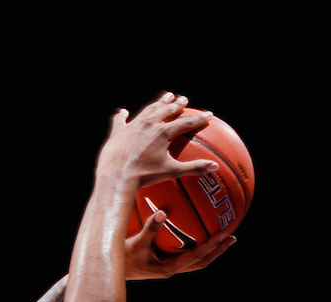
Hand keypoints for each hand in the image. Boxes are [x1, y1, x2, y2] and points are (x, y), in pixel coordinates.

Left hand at [98, 92, 216, 187]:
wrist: (116, 177)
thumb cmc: (144, 176)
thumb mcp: (171, 172)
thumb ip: (193, 168)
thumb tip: (215, 167)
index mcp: (164, 132)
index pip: (187, 122)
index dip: (199, 119)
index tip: (209, 115)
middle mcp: (150, 124)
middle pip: (167, 110)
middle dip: (177, 104)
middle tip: (184, 99)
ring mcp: (132, 126)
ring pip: (148, 110)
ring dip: (158, 103)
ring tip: (166, 96)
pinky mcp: (117, 132)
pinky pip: (119, 120)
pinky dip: (122, 116)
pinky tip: (123, 112)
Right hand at [125, 209, 235, 278]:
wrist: (107, 272)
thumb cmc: (120, 260)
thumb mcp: (134, 244)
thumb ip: (150, 229)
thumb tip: (164, 212)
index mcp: (168, 268)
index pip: (195, 258)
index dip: (211, 247)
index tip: (225, 236)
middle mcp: (170, 268)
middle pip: (200, 262)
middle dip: (217, 250)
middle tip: (232, 238)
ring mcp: (166, 265)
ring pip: (193, 258)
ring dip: (208, 248)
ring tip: (221, 235)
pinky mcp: (161, 260)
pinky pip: (181, 250)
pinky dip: (191, 241)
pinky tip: (193, 228)